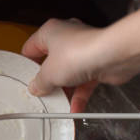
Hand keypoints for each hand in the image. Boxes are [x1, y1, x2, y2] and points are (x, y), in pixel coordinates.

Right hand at [21, 3, 139, 111]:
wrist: (113, 56)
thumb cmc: (81, 52)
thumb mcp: (49, 73)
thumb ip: (39, 82)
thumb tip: (36, 87)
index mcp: (50, 32)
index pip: (31, 47)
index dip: (27, 64)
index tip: (25, 79)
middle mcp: (67, 38)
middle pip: (51, 62)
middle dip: (48, 80)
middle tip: (42, 93)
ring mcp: (83, 51)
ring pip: (69, 74)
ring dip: (65, 90)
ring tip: (58, 104)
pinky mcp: (97, 63)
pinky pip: (84, 82)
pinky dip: (80, 95)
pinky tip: (75, 107)